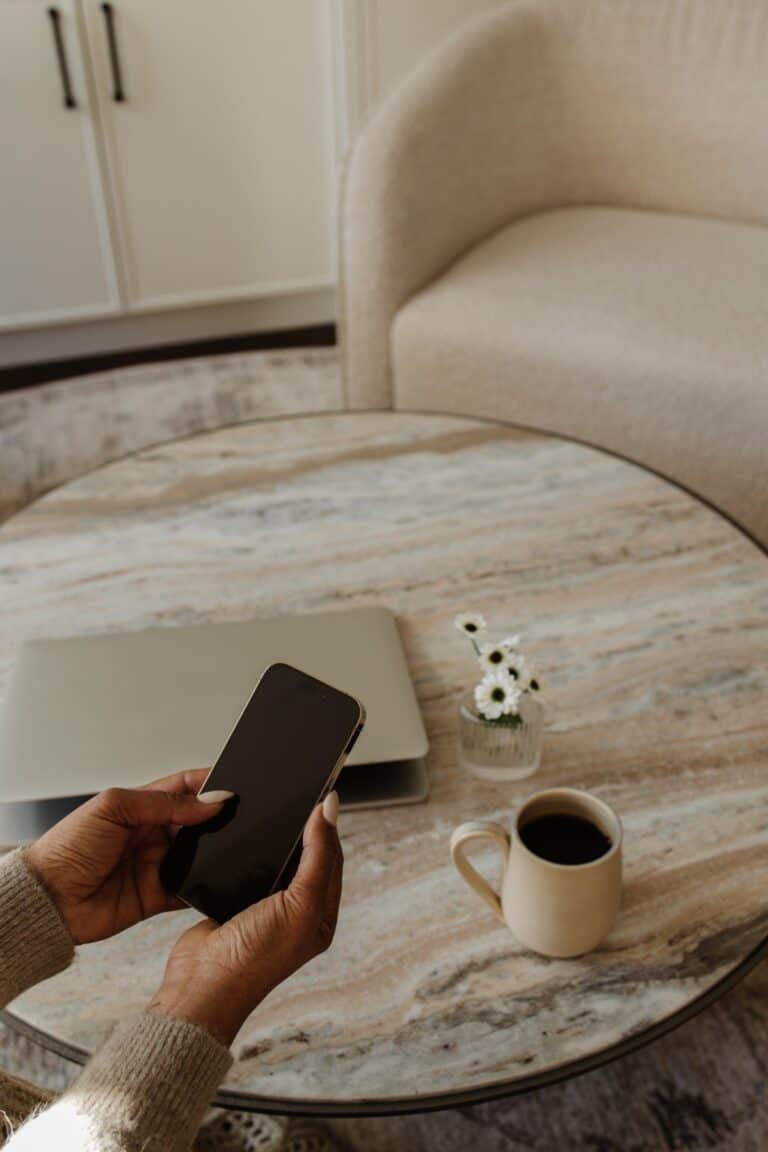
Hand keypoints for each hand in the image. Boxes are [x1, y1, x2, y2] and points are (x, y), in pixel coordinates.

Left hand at [25, 770, 229, 944]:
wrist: (48, 899)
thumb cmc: (68, 847)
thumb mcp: (115, 808)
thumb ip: (165, 803)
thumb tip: (210, 800)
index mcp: (142, 806)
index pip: (185, 787)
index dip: (210, 783)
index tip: (234, 785)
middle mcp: (153, 833)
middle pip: (198, 821)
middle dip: (217, 819)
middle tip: (237, 818)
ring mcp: (157, 864)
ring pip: (200, 854)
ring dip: (215, 851)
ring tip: (229, 846)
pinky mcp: (158, 896)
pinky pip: (191, 890)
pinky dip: (206, 886)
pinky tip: (217, 878)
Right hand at [149, 796, 342, 1045]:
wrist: (201, 986)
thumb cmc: (255, 958)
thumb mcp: (300, 904)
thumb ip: (317, 856)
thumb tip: (329, 810)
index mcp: (320, 915)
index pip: (332, 858)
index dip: (327, 825)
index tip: (321, 794)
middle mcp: (295, 911)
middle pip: (305, 856)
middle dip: (303, 828)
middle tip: (296, 795)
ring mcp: (263, 906)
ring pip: (275, 859)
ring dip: (273, 838)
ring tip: (270, 809)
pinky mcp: (233, 901)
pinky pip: (245, 867)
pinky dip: (245, 850)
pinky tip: (241, 834)